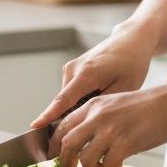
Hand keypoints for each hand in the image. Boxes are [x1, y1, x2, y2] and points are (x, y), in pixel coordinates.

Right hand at [30, 24, 154, 131]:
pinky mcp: (71, 69)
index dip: (48, 116)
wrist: (130, 40)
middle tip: (99, 116)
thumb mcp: (125, 89)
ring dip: (82, 106)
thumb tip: (84, 121)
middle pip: (65, 104)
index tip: (34, 126)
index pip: (63, 100)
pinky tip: (100, 90)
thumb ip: (101, 106)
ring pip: (69, 99)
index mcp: (87, 74)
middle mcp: (73, 69)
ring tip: (105, 96)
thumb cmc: (131, 63)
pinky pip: (72, 91)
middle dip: (76, 116)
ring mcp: (71, 68)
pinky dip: (82, 97)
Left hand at [47, 83, 166, 166]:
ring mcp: (110, 129)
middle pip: (66, 143)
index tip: (56, 156)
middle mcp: (97, 116)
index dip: (55, 144)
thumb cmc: (147, 106)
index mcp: (93, 105)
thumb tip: (82, 142)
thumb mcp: (114, 104)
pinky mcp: (125, 143)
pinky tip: (119, 163)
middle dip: (64, 162)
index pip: (62, 126)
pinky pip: (106, 165)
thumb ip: (97, 119)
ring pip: (84, 158)